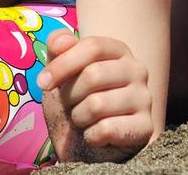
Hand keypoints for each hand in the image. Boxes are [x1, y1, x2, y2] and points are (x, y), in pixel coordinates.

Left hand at [37, 31, 152, 162]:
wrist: (88, 146)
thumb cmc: (75, 102)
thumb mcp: (60, 73)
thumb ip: (57, 48)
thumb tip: (62, 41)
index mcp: (118, 51)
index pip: (92, 46)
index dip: (63, 64)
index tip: (42, 83)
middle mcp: (137, 70)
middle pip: (93, 75)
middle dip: (70, 95)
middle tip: (69, 106)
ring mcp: (144, 99)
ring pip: (97, 104)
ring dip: (79, 117)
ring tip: (83, 120)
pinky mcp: (145, 127)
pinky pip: (106, 129)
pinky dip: (91, 136)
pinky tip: (95, 135)